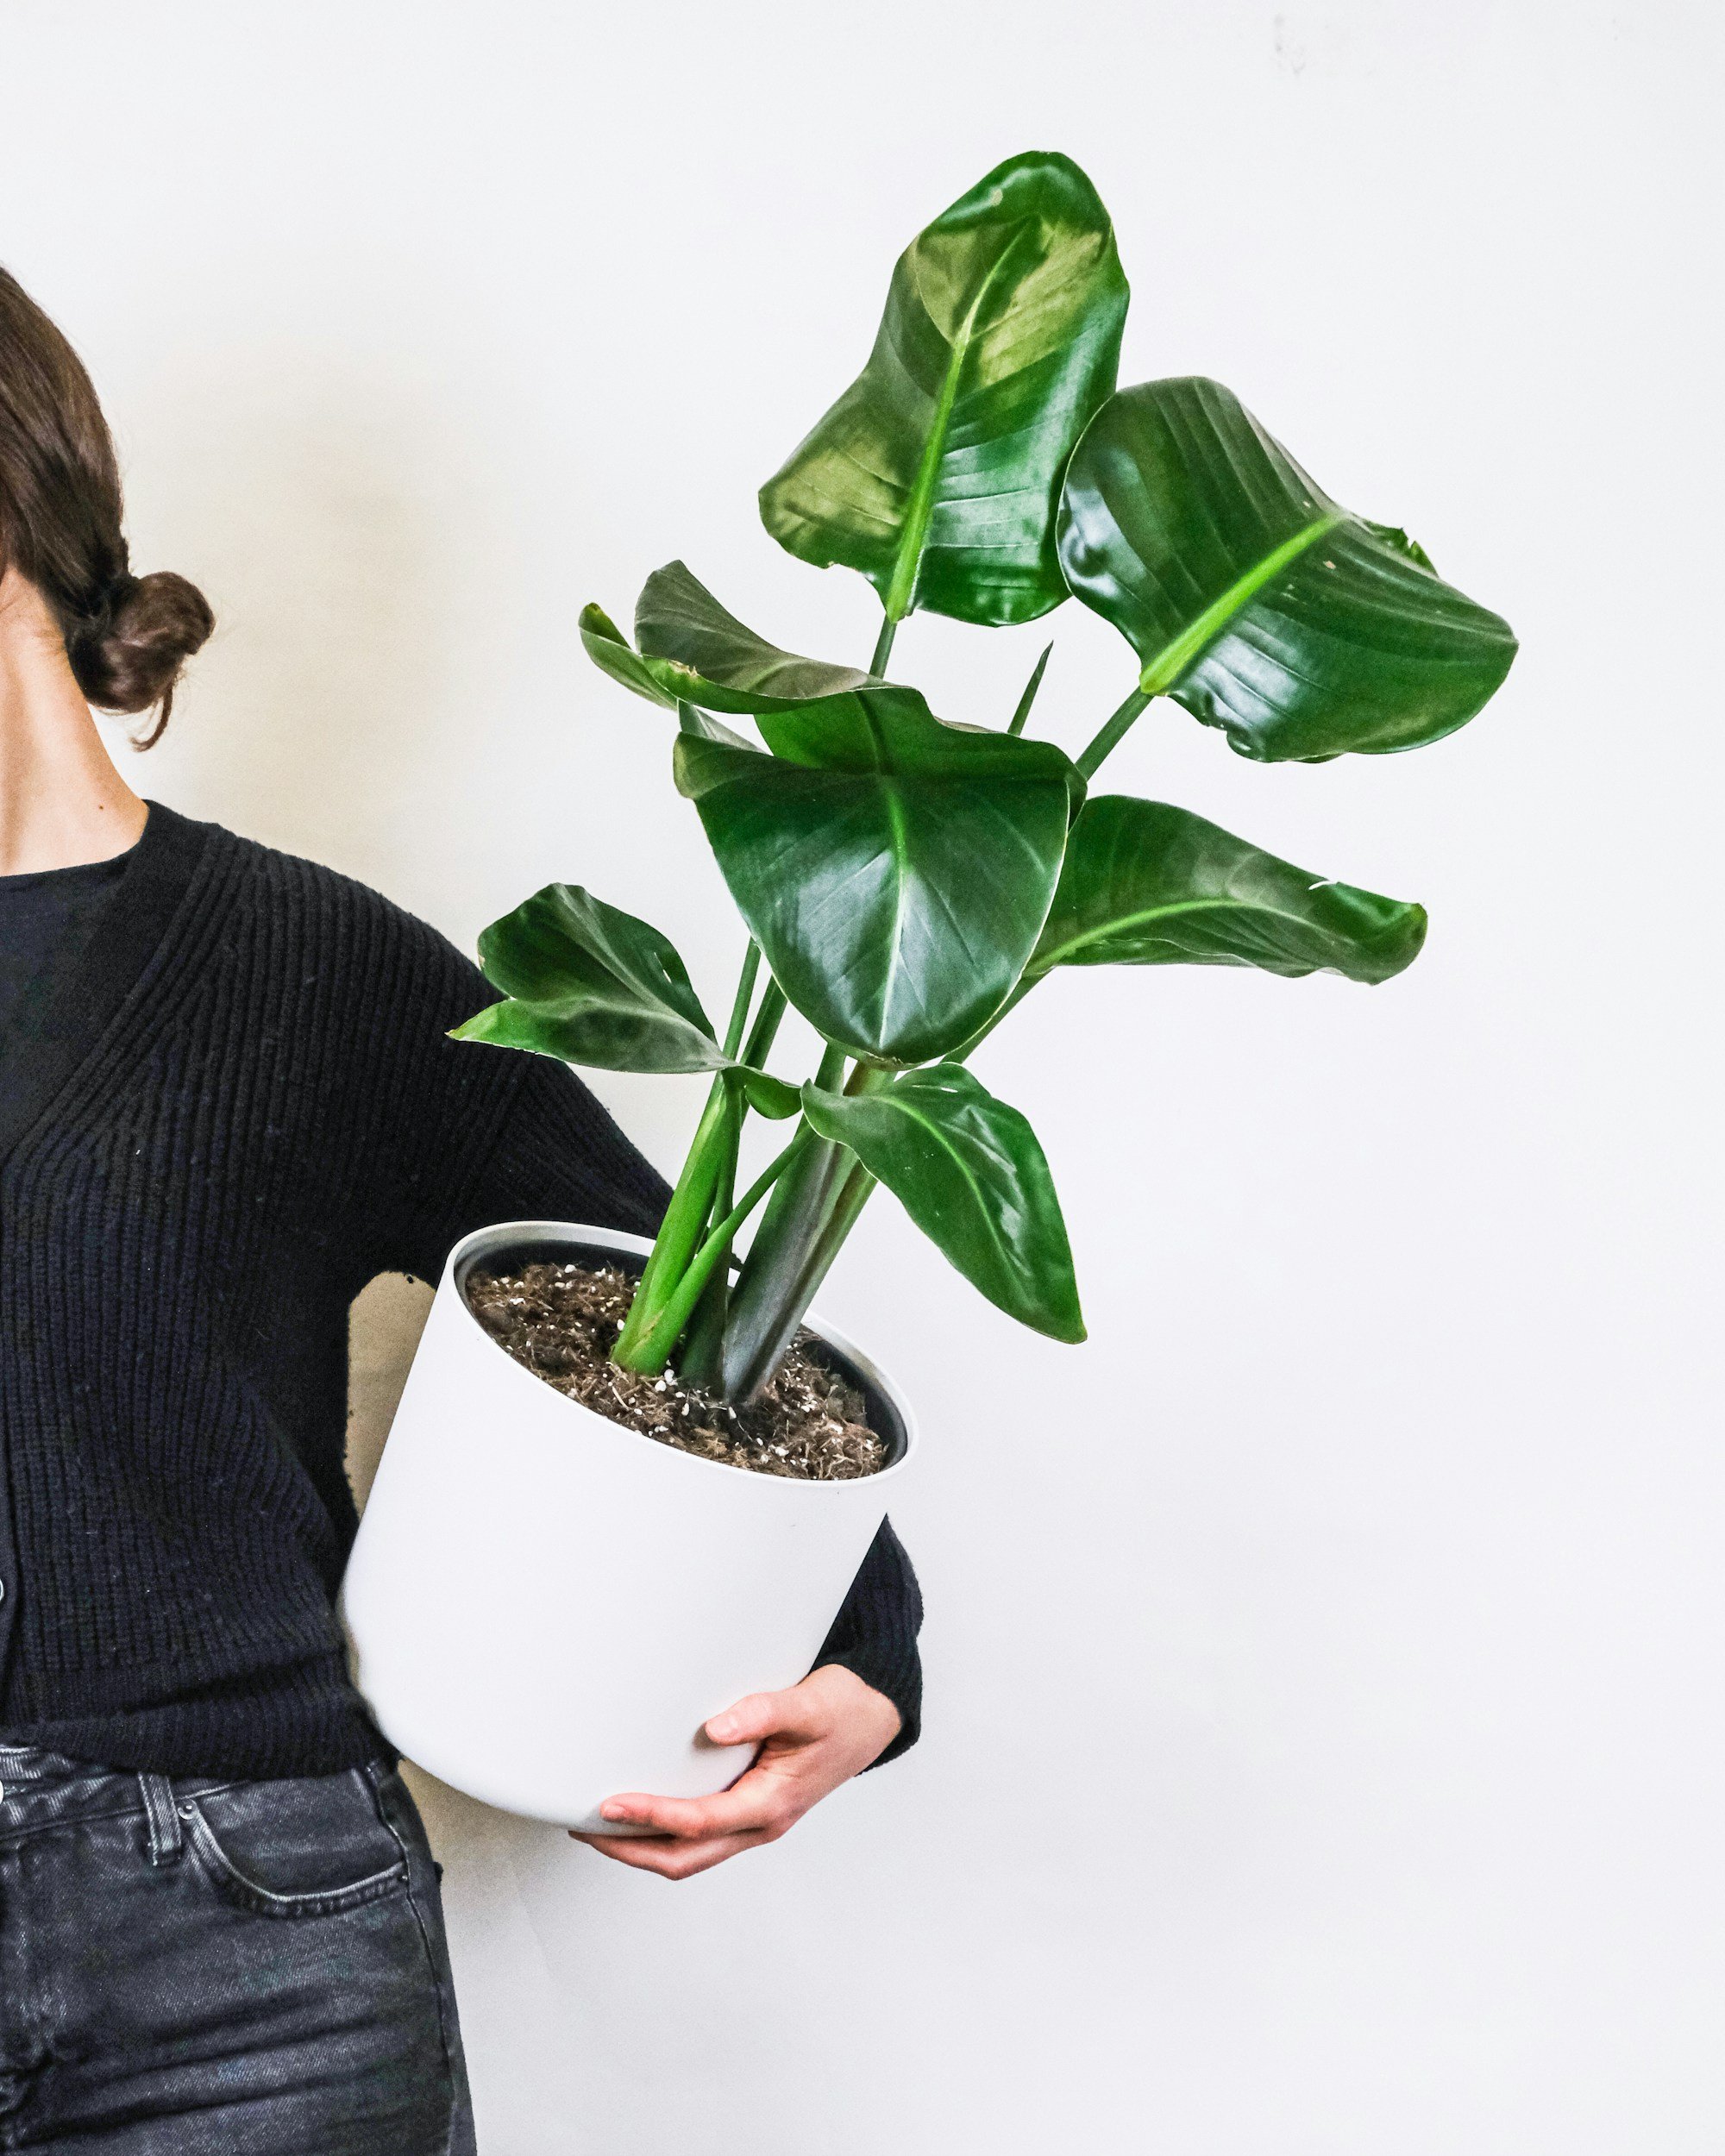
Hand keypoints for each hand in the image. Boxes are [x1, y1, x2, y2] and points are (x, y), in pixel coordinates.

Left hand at [570, 1664, 900, 1879]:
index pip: (700, 1821)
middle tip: (585, 1828)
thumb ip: (763, 1713)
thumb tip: (714, 1727)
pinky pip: (700, 1835)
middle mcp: (761, 1822)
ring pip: (690, 1853)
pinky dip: (665, 1832)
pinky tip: (643, 1812)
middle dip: (631, 1850)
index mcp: (773, 1803)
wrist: (873, 1719)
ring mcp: (755, 1821)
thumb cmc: (844, 1712)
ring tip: (600, 1826)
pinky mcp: (750, 1810)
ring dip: (643, 1847)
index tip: (611, 1804)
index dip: (652, 1816)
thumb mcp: (808, 1705)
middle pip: (685, 1857)